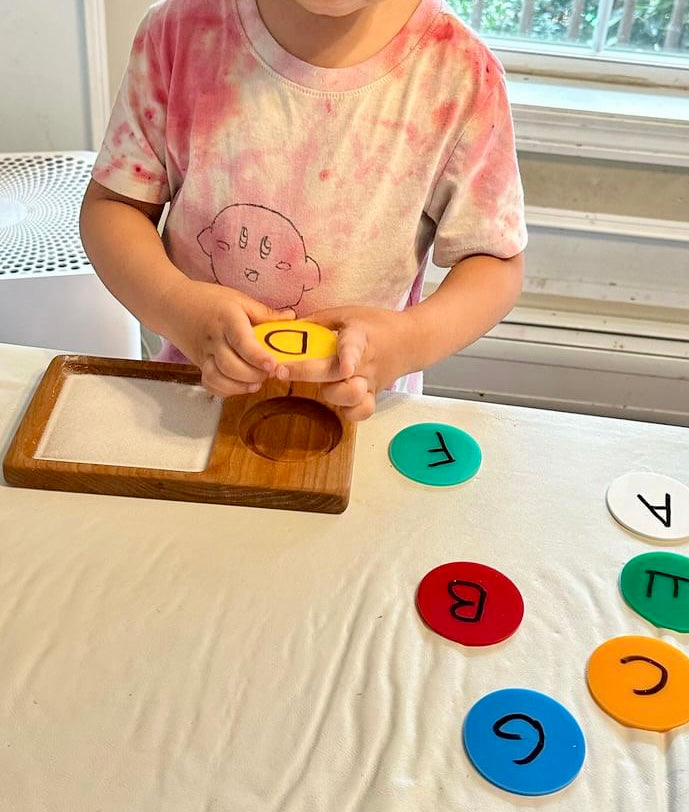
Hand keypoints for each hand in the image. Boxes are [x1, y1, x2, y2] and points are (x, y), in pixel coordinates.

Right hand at [166, 280, 294, 396]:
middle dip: (254, 375)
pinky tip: (240, 386)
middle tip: (269, 372)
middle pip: (231, 366)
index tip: (273, 365)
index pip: (242, 342)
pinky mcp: (199, 364)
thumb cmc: (209, 300)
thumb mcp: (239, 299)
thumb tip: (291, 318)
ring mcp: (204, 353)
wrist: (172, 304)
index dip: (258, 357)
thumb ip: (265, 313)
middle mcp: (214, 339)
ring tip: (256, 382)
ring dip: (240, 386)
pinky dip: (225, 390)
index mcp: (227, 319)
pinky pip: (209, 383)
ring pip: (218, 378)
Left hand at [276, 306, 415, 420]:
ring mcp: (369, 382)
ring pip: (352, 398)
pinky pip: (361, 413)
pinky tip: (339, 404)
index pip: (352, 349)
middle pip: (340, 376)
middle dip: (309, 374)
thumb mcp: (348, 313)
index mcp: (359, 338)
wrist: (411, 340)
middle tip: (282, 371)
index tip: (342, 368)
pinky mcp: (373, 396)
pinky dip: (349, 413)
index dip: (347, 359)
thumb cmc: (375, 325)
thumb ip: (319, 321)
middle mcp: (364, 363)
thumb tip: (289, 329)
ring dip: (332, 394)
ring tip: (323, 386)